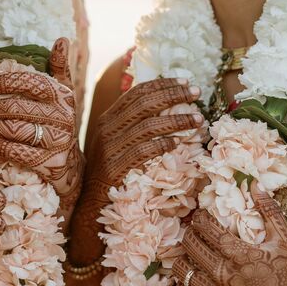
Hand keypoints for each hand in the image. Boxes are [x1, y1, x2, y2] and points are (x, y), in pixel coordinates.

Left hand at [0, 39, 83, 211]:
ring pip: (14, 129)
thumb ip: (59, 68)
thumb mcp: (62, 95)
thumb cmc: (58, 123)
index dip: (7, 81)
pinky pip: (16, 151)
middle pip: (17, 107)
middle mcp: (62, 117)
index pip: (31, 82)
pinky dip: (0, 147)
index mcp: (62, 96)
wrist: (70, 164)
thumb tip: (63, 39)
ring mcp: (57, 141)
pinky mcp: (50, 162)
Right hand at [68, 78, 201, 263]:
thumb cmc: (109, 171)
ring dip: (176, 120)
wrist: (89, 203)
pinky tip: (178, 143)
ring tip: (198, 119)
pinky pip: (142, 151)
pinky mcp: (114, 167)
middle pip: (144, 104)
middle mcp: (106, 129)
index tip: (186, 82)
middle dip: (173, 95)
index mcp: (108, 118)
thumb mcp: (116, 142)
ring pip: (147, 126)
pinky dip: (162, 144)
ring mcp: (109, 148)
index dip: (163, 85)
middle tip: (197, 93)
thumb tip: (165, 106)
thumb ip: (133, 125)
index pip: (137, 92)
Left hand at [173, 182, 286, 285]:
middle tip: (192, 233)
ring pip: (183, 270)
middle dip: (189, 235)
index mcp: (240, 255)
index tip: (200, 218)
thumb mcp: (284, 243)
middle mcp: (224, 275)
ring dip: (182, 258)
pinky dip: (180, 284)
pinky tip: (187, 278)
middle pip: (191, 246)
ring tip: (188, 254)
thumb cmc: (286, 280)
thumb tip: (255, 184)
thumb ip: (270, 212)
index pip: (207, 229)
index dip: (199, 220)